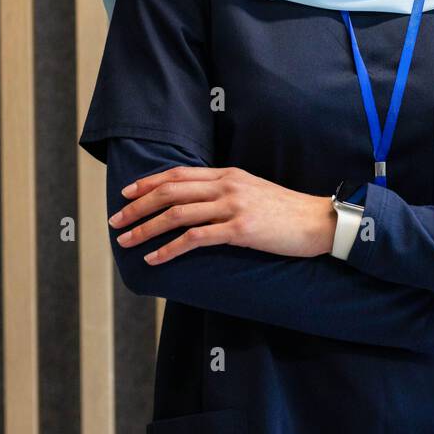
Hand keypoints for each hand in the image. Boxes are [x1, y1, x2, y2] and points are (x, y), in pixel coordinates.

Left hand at [109, 165, 335, 262]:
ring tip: (126, 242)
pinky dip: (169, 248)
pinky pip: (195, 238)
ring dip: (145, 228)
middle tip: (116, 221)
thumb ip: (226, 192)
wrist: (318, 221)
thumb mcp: (253, 192)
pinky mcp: (240, 229)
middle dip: (137, 206)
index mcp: (228, 175)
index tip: (126, 193)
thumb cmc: (286, 212)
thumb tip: (199, 203)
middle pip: (170, 191)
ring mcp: (233, 206)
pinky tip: (155, 258)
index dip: (148, 183)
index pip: (178, 174)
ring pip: (176, 213)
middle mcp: (226, 186)